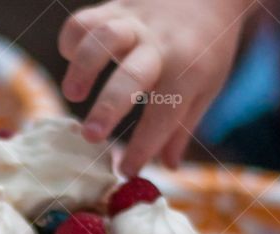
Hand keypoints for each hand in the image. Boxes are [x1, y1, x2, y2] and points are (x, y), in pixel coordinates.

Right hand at [59, 0, 251, 173]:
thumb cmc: (206, 49)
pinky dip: (72, 41)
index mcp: (188, 71)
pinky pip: (86, 20)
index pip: (165, 114)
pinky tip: (72, 60)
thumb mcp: (207, 88)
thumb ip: (181, 128)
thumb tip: (168, 167)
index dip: (144, 146)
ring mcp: (136, 24)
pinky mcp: (116, 8)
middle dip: (108, 107)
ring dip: (82, 67)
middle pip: (132, 75)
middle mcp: (161, 46)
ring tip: (72, 94)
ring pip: (103, 37)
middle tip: (91, 137)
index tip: (125, 171)